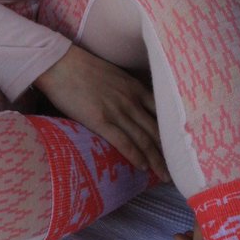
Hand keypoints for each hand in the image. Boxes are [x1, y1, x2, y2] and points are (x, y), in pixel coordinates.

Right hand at [34, 45, 170, 181]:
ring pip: (143, 139)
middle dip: (168, 151)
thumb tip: (131, 104)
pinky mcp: (100, 120)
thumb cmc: (82, 67)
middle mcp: (131, 100)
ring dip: (155, 160)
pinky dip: (135, 156)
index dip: (171, 132)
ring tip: (164, 175)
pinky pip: (123, 142)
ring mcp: (117, 111)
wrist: (60, 63)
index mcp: (135, 87)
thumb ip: (126, 89)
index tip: (178, 146)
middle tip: (179, 169)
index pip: (162, 113)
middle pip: (156, 130)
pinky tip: (142, 167)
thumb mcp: (113, 74)